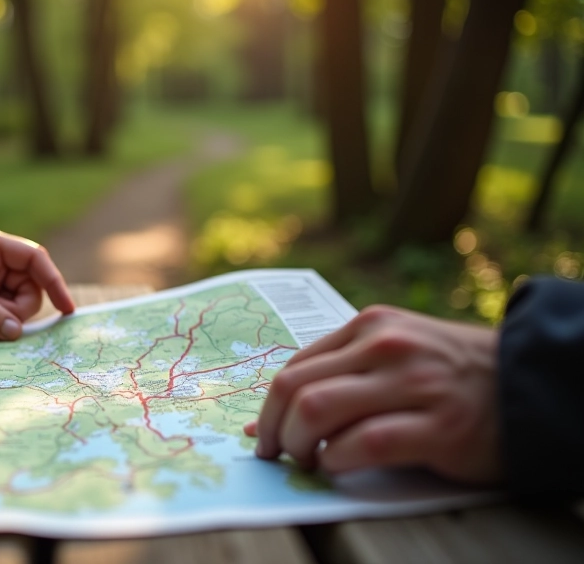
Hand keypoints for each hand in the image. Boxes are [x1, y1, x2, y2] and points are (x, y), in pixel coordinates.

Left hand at [243, 305, 501, 483]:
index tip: (263, 434)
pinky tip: (341, 466)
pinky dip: (339, 461)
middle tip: (276, 455)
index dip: (268, 406)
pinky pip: (364, 444)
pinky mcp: (438, 424)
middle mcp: (386, 345)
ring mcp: (413, 383)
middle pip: (294, 388)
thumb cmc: (448, 374)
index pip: (294, 365)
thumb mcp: (393, 354)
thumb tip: (263, 422)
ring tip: (309, 461)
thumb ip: (337, 376)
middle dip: (273, 430)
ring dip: (299, 447)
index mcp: (370, 325)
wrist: (528, 384)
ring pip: (317, 411)